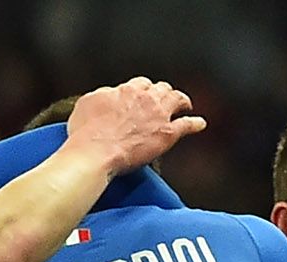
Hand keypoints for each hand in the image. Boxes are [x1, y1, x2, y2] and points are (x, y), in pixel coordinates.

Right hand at [65, 77, 205, 173]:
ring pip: (177, 100)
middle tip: (163, 99)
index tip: (142, 96)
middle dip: (163, 93)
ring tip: (184, 105)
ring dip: (181, 101)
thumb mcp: (87, 103)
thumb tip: (110, 95)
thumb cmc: (86, 132)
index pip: (141, 84)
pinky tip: (200, 124)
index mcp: (127, 89)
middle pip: (161, 89)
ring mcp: (159, 115)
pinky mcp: (167, 134)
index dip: (143, 91)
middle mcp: (147, 98)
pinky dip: (195, 123)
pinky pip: (187, 125)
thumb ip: (103, 95)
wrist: (95, 153)